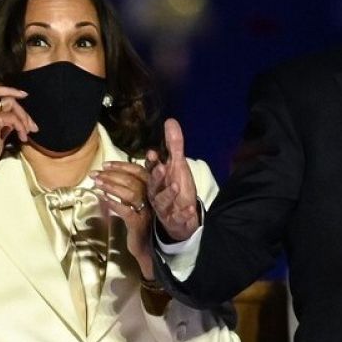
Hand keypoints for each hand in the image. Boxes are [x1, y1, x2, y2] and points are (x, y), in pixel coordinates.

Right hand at [0, 84, 36, 197]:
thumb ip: (1, 121)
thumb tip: (17, 118)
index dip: (9, 90)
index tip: (23, 95)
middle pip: (4, 97)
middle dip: (21, 109)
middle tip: (31, 124)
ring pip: (10, 104)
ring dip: (23, 118)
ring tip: (27, 132)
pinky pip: (12, 117)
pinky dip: (21, 127)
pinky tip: (22, 137)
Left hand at [92, 160, 153, 274]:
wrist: (147, 248)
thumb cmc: (140, 223)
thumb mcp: (136, 203)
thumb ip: (130, 189)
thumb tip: (110, 176)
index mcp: (152, 189)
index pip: (138, 171)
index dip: (121, 166)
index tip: (105, 165)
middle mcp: (152, 198)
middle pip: (133, 180)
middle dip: (111, 174)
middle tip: (95, 174)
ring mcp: (146, 211)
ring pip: (130, 193)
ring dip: (111, 186)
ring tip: (96, 183)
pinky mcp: (139, 223)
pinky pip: (126, 211)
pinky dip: (114, 203)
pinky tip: (103, 198)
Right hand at [146, 118, 199, 241]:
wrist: (182, 216)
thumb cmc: (176, 188)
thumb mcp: (178, 165)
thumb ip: (174, 145)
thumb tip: (170, 121)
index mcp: (157, 180)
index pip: (152, 169)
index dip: (152, 163)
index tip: (153, 153)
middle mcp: (157, 193)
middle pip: (154, 185)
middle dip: (157, 176)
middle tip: (162, 167)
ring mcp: (165, 208)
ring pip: (163, 201)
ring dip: (169, 194)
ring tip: (177, 186)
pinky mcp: (174, 220)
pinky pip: (177, 218)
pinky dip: (183, 214)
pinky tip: (190, 209)